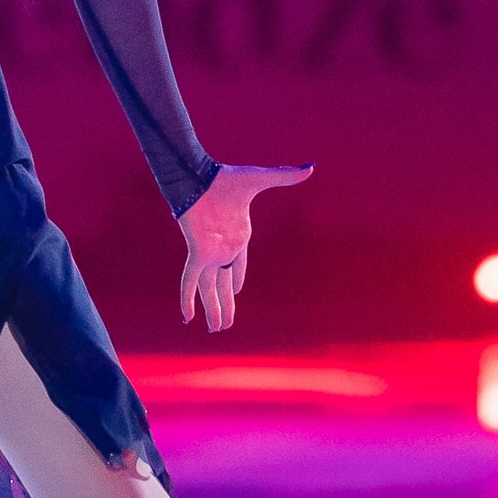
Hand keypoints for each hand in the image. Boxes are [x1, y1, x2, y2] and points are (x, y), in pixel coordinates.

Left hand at [176, 162, 312, 333]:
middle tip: (225, 325)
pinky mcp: (198, 253)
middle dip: (226, 304)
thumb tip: (311, 167)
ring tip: (215, 330)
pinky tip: (187, 318)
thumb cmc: (225, 177)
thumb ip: (283, 177)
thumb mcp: (260, 179)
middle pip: (224, 284)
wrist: (198, 175)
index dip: (236, 278)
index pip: (237, 265)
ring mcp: (210, 253)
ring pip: (211, 289)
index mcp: (237, 236)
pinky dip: (188, 299)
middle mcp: (224, 249)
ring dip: (213, 310)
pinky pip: (191, 282)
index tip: (236, 291)